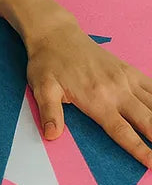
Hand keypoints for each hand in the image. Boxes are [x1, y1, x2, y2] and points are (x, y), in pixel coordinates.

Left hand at [27, 14, 151, 165]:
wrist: (56, 34)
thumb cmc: (48, 63)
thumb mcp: (42, 88)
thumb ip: (49, 113)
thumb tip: (52, 135)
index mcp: (97, 100)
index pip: (123, 131)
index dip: (140, 149)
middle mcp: (117, 90)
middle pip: (146, 120)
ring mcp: (125, 79)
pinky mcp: (129, 70)